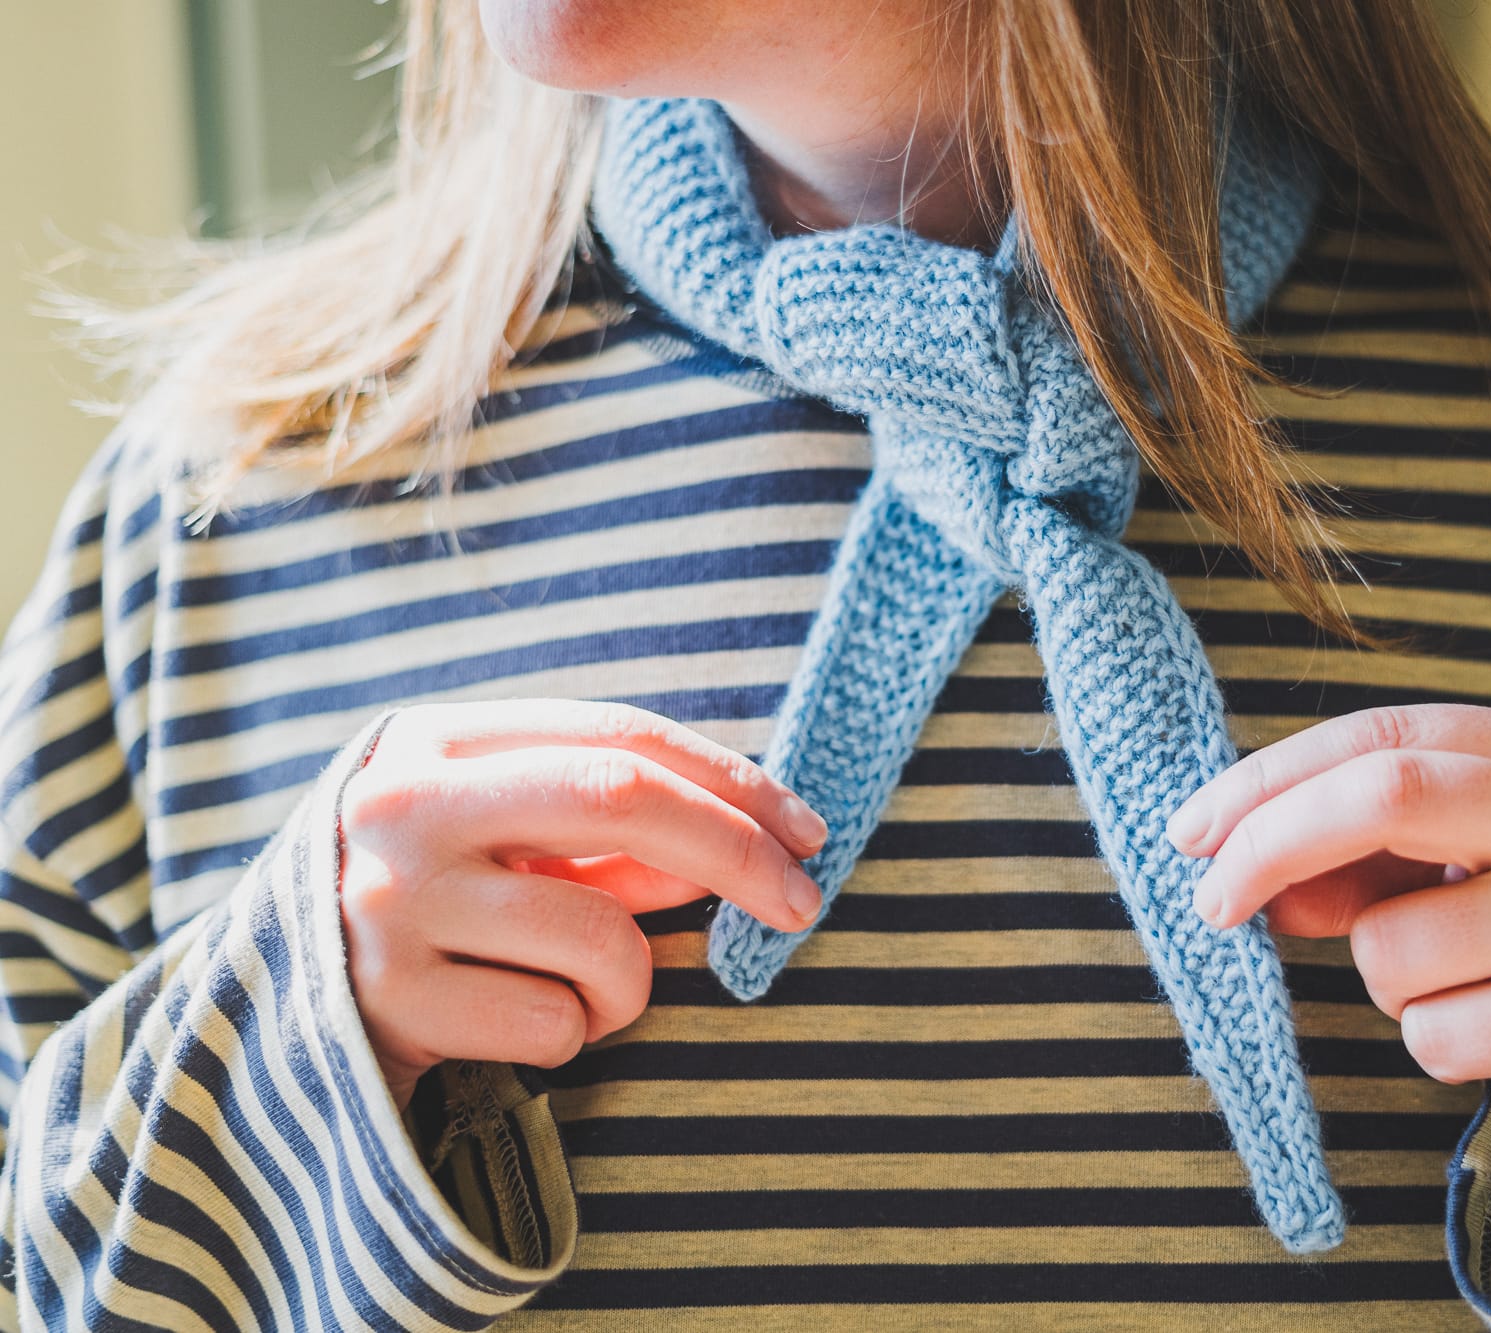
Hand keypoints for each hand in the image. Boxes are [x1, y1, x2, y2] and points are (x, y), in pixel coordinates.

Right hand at [337, 698, 828, 1109]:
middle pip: (621, 800)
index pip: (620, 735)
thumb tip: (751, 841)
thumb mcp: (508, 842)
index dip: (731, 780)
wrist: (278, 1012)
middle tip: (801, 902)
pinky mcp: (390, 1002)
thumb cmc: (431, 910)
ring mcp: (389, 904)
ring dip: (632, 984)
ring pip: (602, 939)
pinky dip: (570, 1036)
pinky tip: (505, 1025)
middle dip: (736, 853)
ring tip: (575, 992)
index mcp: (438, 739)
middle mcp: (404, 806)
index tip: (806, 829)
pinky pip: (557, 1025)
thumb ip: (610, 831)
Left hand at [1165, 704, 1490, 1150]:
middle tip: (1213, 903)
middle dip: (1272, 844)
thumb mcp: (1450, 866)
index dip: (1267, 780)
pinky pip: (1433, 1035)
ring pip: (1393, 943)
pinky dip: (1435, 1043)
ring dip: (1383, 979)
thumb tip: (1240, 884)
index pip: (1379, 737)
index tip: (1189, 831)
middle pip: (1386, 795)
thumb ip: (1350, 858)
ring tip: (1460, 981)